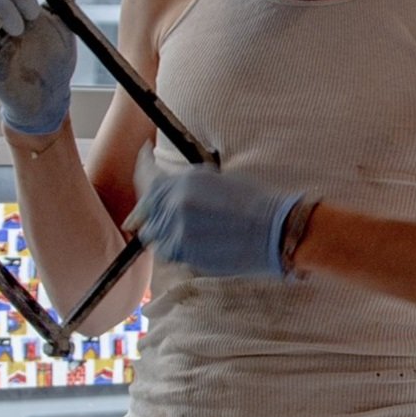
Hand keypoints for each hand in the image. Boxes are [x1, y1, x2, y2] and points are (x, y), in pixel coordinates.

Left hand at [127, 156, 306, 276]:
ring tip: (181, 228)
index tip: (144, 162)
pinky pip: (168, 252)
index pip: (148, 178)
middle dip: (151, 207)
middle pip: (147, 208)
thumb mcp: (215, 180)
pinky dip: (173, 247)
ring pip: (153, 233)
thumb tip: (165, 187)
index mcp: (184, 182)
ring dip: (162, 230)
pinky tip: (189, 243)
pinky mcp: (186, 254)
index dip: (142, 170)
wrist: (273, 231)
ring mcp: (179, 231)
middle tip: (163, 208)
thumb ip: (184, 184)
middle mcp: (177, 204)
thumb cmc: (252, 203)